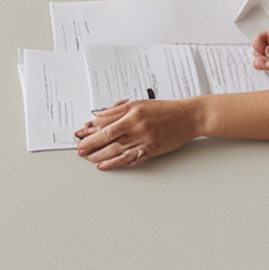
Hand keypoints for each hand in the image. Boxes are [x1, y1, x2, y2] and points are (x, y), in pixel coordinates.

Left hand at [75, 98, 200, 167]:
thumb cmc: (163, 110)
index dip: (91, 130)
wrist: (188, 117)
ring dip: (100, 156)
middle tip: (80, 149)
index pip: (106, 124)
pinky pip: (132, 158)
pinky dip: (117, 163)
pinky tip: (106, 165)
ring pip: (117, 150)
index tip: (80, 134)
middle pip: (109, 138)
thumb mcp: (138, 104)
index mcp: (132, 114)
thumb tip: (97, 116)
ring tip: (89, 158)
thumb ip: (117, 110)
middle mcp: (137, 127)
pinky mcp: (152, 150)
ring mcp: (145, 140)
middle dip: (91, 144)